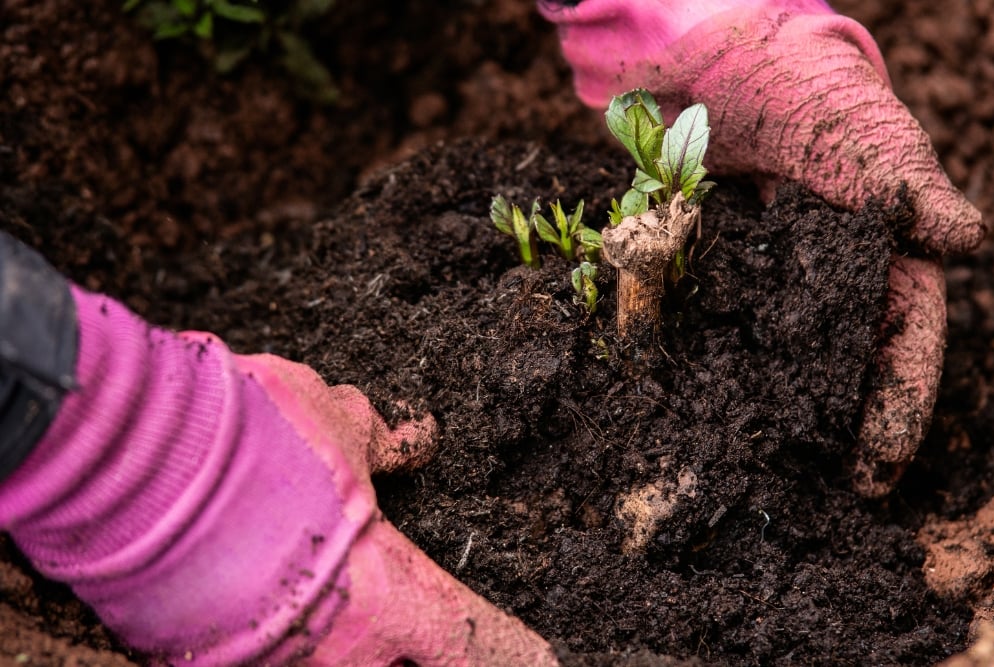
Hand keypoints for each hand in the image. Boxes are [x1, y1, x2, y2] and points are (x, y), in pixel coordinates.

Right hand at [0, 283, 555, 664]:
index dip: (516, 652)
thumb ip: (384, 442)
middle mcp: (337, 650)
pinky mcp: (205, 664)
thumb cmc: (253, 436)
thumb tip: (418, 439)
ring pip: (330, 663)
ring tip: (323, 581)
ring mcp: (268, 665)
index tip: (544, 658)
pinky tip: (265, 594)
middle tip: (407, 615)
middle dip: (413, 646)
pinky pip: (265, 657)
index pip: (474, 642)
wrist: (134, 458)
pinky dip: (278, 633)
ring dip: (341, 635)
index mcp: (389, 595)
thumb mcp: (338, 424)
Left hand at [540, 0, 984, 494]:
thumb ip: (905, 186)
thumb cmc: (815, 93)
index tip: (876, 473)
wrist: (724, 61)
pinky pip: (688, 325)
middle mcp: (821, 287)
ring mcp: (757, 286)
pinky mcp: (696, 274)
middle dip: (823, 436)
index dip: (895, 411)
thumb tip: (964, 239)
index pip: (903, 346)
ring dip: (752, 415)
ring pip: (761, 361)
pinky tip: (666, 400)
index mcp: (880, 263)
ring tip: (738, 472)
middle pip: (833, 372)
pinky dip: (680, 360)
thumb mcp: (866, 134)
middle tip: (805, 502)